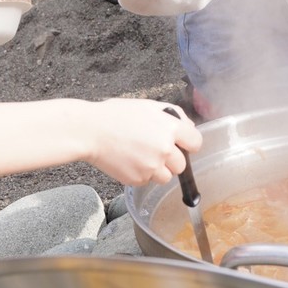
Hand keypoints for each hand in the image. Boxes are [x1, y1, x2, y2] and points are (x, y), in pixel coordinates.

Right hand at [81, 99, 201, 185]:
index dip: (188, 144)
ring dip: (158, 170)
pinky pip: (148, 182)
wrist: (90, 131)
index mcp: (171, 128)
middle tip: (154, 149)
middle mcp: (165, 149)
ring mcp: (152, 167)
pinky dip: (142, 175)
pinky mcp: (138, 180)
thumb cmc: (117, 115)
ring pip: (166, 177)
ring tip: (141, 156)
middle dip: (172, 159)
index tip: (182, 144)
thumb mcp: (149, 106)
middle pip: (182, 165)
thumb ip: (175, 116)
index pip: (196, 143)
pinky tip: (130, 161)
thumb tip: (189, 127)